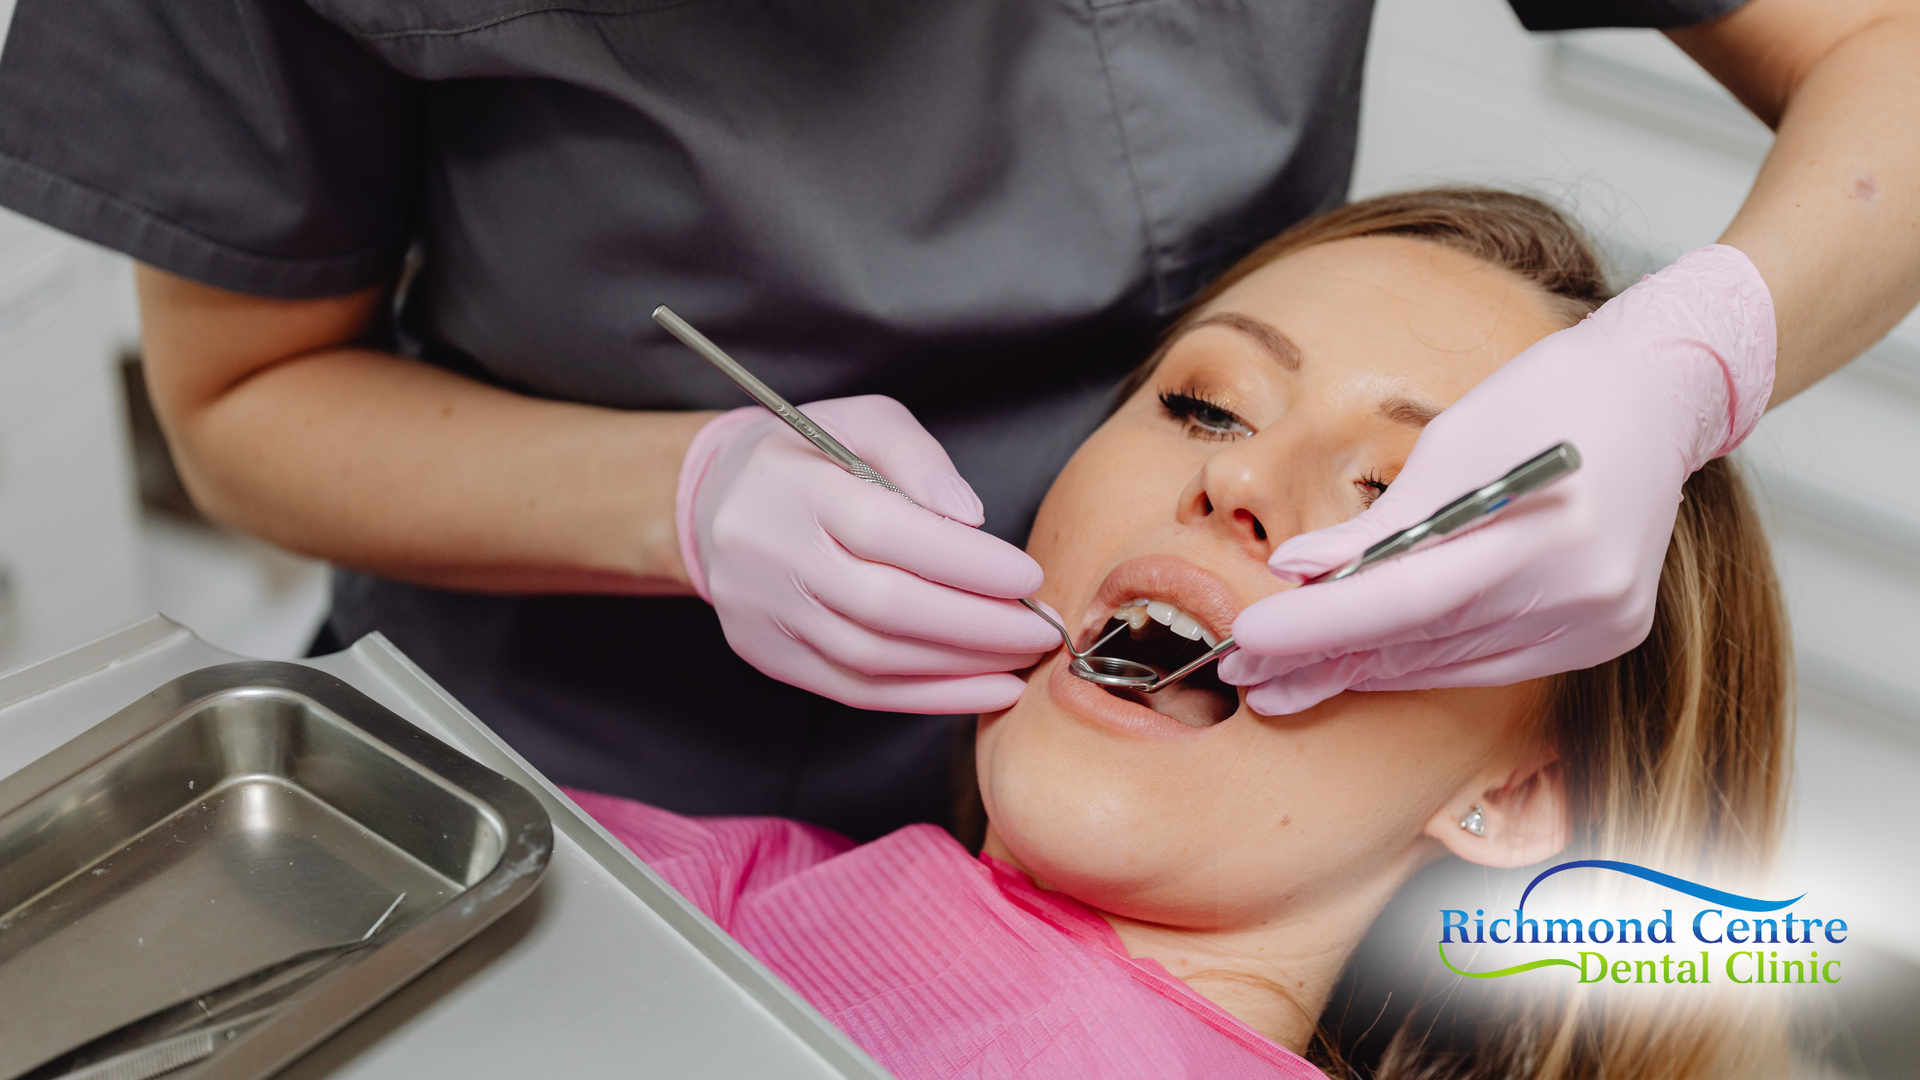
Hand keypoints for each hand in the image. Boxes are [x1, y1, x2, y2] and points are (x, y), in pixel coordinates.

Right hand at [677, 395, 1057, 712]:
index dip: (964, 561)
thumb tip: (971, 519)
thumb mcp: (862, 421)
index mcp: (794, 487)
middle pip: (882, 606)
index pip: (885, 532)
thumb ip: (918, 459)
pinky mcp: (769, 656)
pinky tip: (984, 691)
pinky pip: (856, 690)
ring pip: (872, 658)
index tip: (1028, 576)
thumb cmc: (807, 456)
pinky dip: (928, 698)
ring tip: (1019, 658)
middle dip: (976, 625)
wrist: (710, 501)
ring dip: (960, 667)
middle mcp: (771, 555)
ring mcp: (766, 614)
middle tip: (1039, 629)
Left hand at [1218, 245, 1775, 714]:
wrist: (1656, 395)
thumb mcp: (1449, 444)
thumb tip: (1294, 571)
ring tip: (1281, 679)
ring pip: (1450, 663)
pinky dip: (1421, 662)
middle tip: (1242, 671)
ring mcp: (1598, 622)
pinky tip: (1361, 666)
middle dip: (1324, 658)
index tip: (1246, 638)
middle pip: (1422, 642)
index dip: (1320, 625)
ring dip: (1362, 672)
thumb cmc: (1544, 399)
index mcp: (1542, 530)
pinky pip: (1489, 663)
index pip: (1406, 598)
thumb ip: (1377, 525)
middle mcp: (1581, 590)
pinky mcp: (1604, 636)